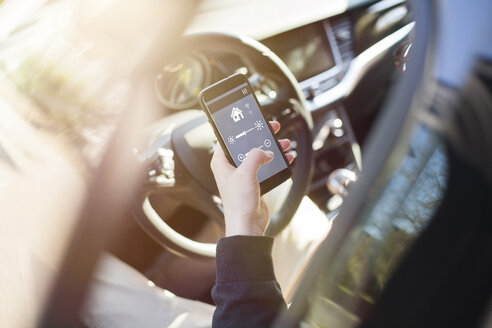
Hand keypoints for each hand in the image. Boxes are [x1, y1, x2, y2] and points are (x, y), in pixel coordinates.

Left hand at [210, 121, 293, 236]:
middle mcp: (231, 168)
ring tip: (284, 144)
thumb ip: (255, 156)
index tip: (251, 120)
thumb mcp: (246, 173)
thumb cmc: (238, 204)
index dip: (240, 129)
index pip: (228, 139)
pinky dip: (276, 162)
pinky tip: (286, 158)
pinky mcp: (255, 183)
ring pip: (259, 155)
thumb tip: (265, 151)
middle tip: (272, 129)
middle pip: (247, 145)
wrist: (248, 226)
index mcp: (221, 163)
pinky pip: (266, 167)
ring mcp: (243, 176)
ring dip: (272, 149)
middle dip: (261, 137)